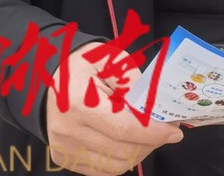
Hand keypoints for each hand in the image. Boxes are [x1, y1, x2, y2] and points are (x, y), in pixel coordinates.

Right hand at [46, 43, 182, 175]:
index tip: (173, 131)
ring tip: (151, 137)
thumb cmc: (83, 65)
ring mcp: (64, 148)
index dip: (152, 133)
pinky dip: (122, 160)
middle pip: (121, 150)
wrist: (50, 78)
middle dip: (151, 143)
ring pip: (113, 165)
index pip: (122, 128)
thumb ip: (132, 81)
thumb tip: (153, 107)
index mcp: (78, 102)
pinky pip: (101, 170)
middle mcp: (68, 130)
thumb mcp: (110, 59)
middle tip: (168, 131)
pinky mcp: (64, 158)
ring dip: (139, 153)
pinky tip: (132, 144)